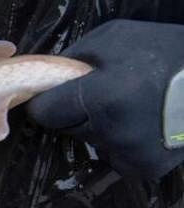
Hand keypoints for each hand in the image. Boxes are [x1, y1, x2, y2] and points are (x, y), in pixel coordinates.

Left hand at [27, 19, 183, 179]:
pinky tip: (143, 124)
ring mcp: (129, 155)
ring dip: (100, 126)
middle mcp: (112, 133)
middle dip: (75, 111)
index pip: (44, 112)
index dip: (49, 100)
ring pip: (89, 141)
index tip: (60, 92)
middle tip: (107, 92)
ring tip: (131, 106)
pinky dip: (120, 142)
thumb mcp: (113, 38)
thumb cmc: (164, 51)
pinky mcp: (144, 169)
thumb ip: (73, 59)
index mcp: (101, 98)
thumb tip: (44, 79)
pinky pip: (113, 155)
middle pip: (66, 127)